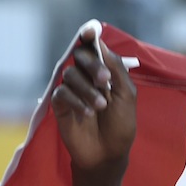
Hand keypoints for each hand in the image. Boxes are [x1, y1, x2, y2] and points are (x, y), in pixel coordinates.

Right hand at [50, 26, 137, 171]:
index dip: (90, 36)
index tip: (91, 30)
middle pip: (80, 55)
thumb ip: (116, 70)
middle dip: (92, 64)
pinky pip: (61, 92)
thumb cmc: (120, 126)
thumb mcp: (126, 96)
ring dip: (86, 89)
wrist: (108, 154)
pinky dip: (75, 100)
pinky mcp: (60, 104)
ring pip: (70, 74)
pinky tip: (87, 113)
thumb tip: (102, 44)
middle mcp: (86, 77)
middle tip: (104, 80)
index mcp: (103, 72)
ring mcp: (71, 90)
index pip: (93, 48)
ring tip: (100, 107)